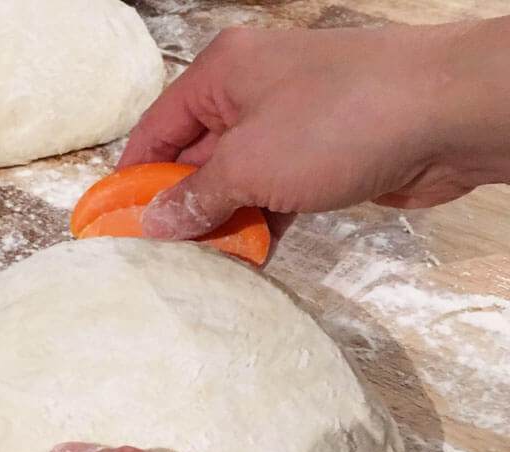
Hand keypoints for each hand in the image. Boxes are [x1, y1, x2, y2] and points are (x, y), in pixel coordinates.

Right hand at [119, 18, 509, 238]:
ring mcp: (290, 125)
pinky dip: (261, 225)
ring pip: (238, 181)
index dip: (134, 174)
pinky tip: (249, 260)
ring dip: (222, 222)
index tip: (117, 218)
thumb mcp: (249, 163)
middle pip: (197, 158)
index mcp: (223, 74)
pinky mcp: (321, 157)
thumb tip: (156, 223)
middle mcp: (253, 94)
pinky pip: (275, 195)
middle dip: (180, 206)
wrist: (445, 116)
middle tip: (160, 255)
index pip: (159, 128)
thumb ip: (197, 197)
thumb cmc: (338, 120)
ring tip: (200, 267)